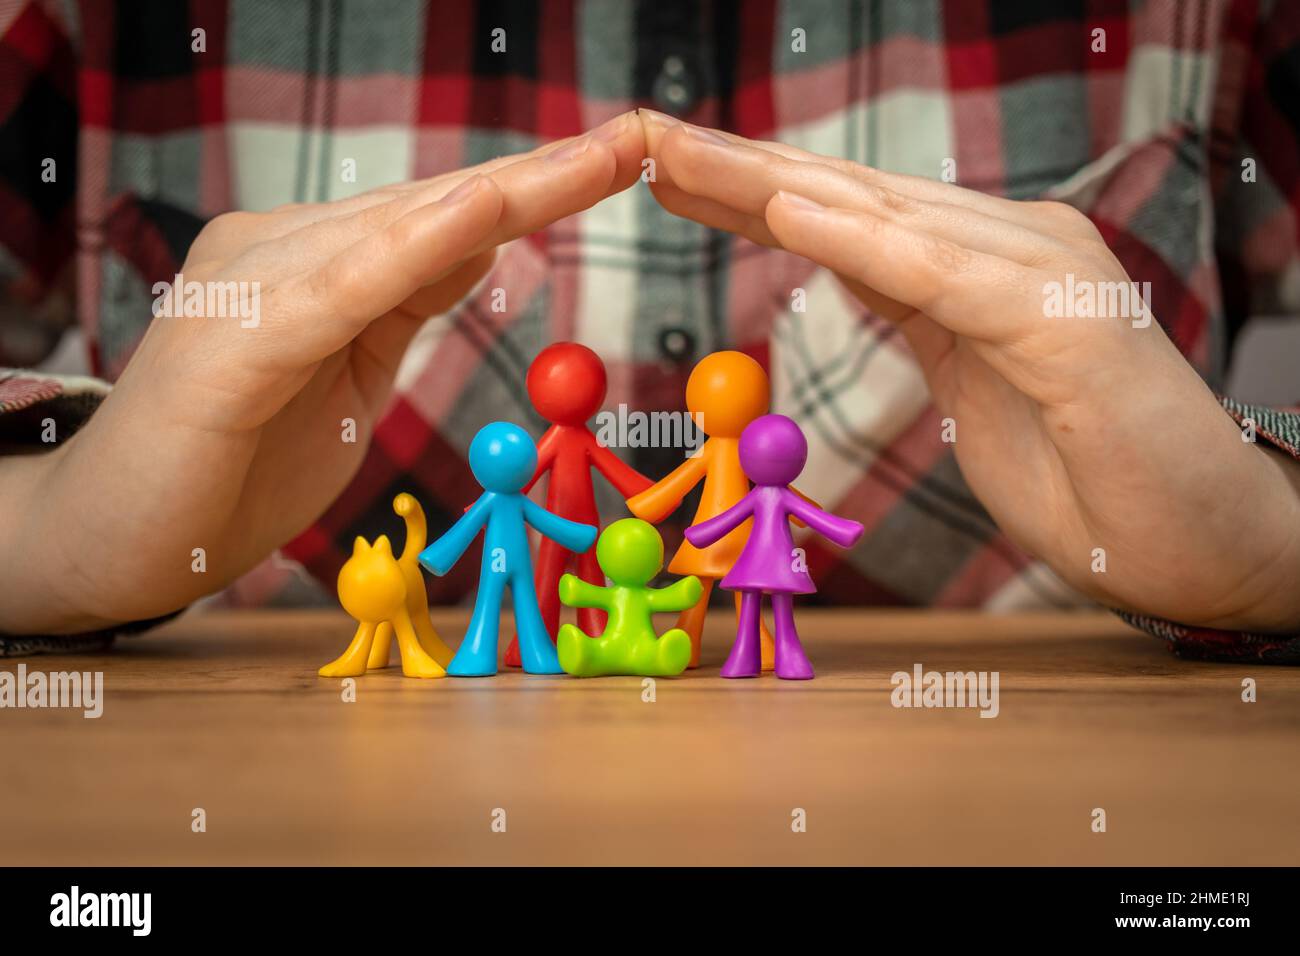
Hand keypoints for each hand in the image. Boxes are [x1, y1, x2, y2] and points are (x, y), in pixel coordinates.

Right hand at [2, 114, 645, 631]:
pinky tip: (485, 215)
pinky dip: (416, 251)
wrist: (118, 538)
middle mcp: (274, 246)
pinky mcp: (231, 344)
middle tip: (632, 140)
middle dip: (538, 176)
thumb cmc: (235, 463)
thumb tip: (481, 237)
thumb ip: (403, 302)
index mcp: (307, 257)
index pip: (434, 214)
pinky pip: (340, 290)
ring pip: (396, 229)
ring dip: (505, 194)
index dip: (529, 187)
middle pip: (428, 205)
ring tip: (597, 159)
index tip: (614, 159)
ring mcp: (247, 284)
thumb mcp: (350, 373)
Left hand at [641, 112, 1299, 629]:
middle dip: (740, 173)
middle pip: (849, 199)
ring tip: (681, 158)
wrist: (1202, 541)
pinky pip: (942, 277)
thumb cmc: (1090, 475)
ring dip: (772, 187)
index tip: (668, 178)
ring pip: (882, 217)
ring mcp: (1041, 275)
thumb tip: (849, 264)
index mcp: (980, 266)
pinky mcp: (1063, 321)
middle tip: (644, 142)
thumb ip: (920, 314)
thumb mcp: (972, 383)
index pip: (846, 216)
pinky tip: (789, 212)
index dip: (752, 194)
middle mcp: (1009, 248)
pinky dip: (862, 244)